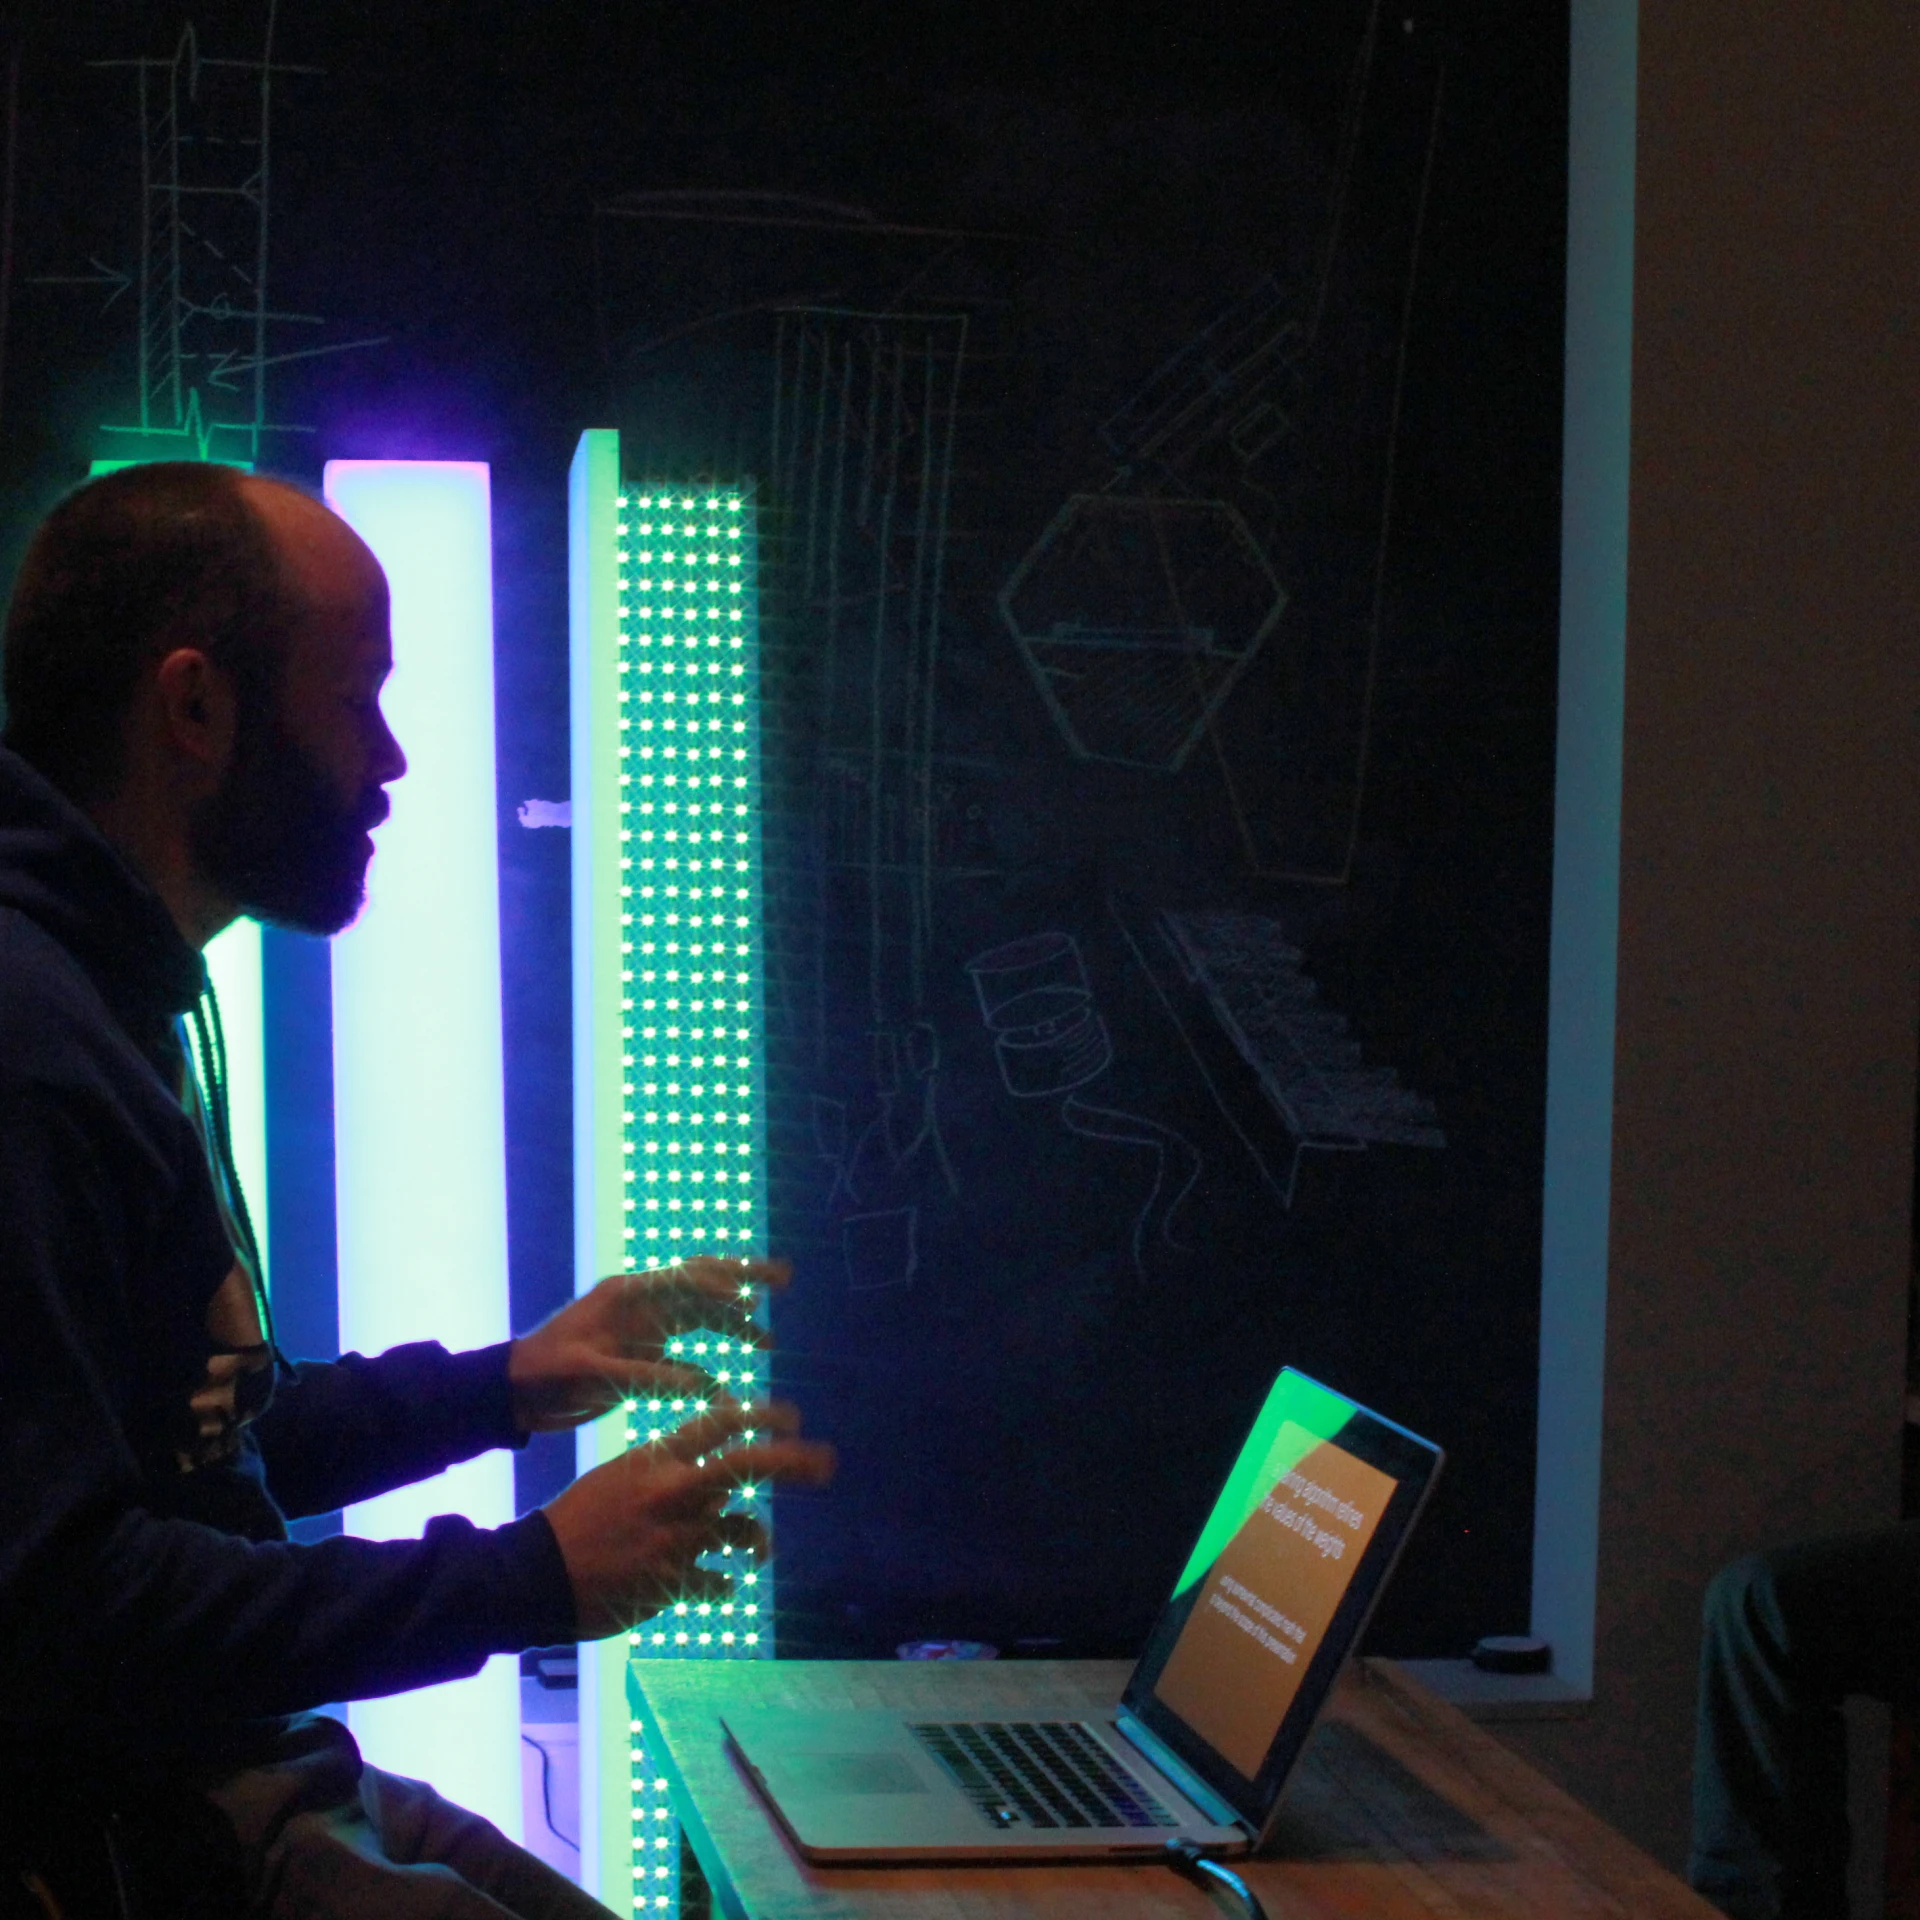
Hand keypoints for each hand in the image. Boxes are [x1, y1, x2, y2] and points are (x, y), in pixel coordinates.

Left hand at [508, 1255, 787, 1434]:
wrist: (512, 1394)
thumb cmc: (544, 1375)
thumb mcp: (592, 1374)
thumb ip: (647, 1377)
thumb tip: (706, 1384)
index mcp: (625, 1295)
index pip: (684, 1277)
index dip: (722, 1281)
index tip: (756, 1291)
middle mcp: (639, 1303)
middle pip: (700, 1283)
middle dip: (742, 1278)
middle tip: (783, 1278)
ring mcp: (641, 1326)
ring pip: (698, 1315)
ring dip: (732, 1323)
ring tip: (766, 1341)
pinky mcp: (640, 1352)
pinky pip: (684, 1349)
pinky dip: (708, 1360)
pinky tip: (728, 1381)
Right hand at [543, 1400, 834, 1636]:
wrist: (535, 1573)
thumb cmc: (577, 1519)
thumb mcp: (618, 1475)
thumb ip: (664, 1468)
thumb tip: (705, 1465)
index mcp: (657, 1460)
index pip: (719, 1422)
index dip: (761, 1415)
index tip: (791, 1417)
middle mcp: (673, 1492)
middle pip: (748, 1464)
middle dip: (795, 1460)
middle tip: (826, 1462)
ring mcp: (676, 1538)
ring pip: (743, 1528)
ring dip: (757, 1539)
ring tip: (759, 1551)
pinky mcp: (673, 1583)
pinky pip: (719, 1583)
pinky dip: (724, 1585)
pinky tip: (719, 1587)